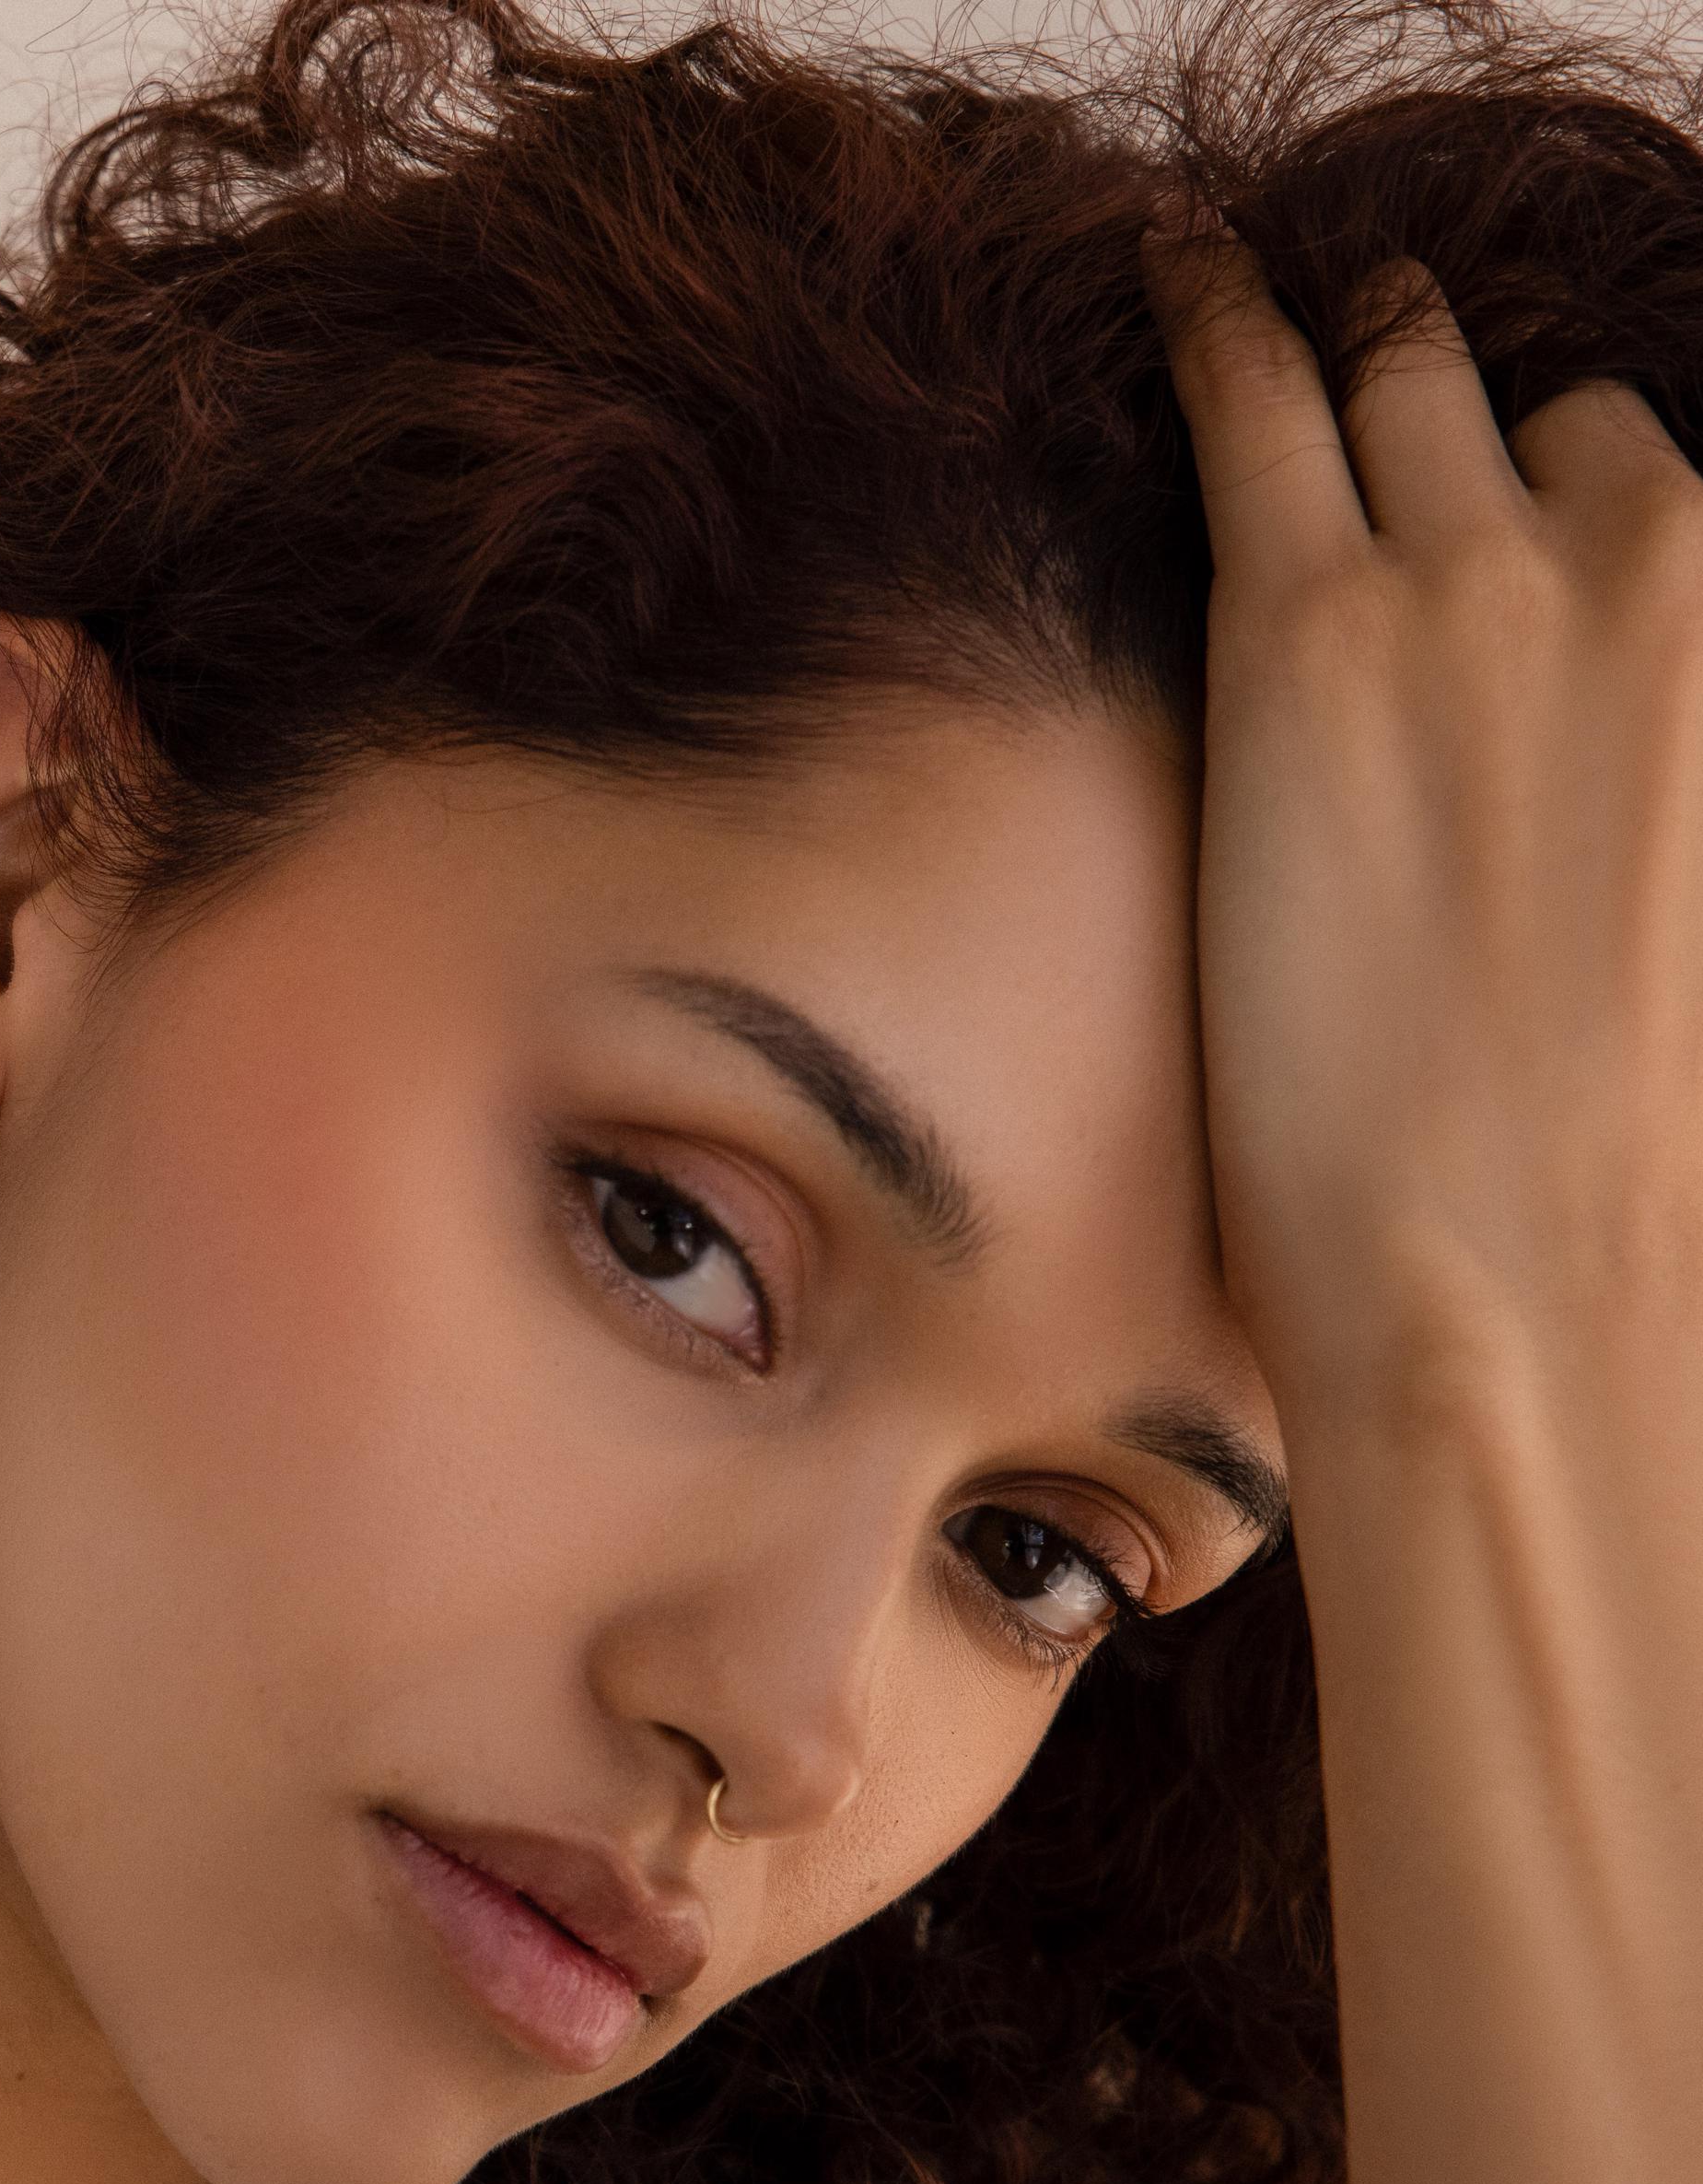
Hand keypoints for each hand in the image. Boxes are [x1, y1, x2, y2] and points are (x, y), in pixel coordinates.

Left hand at [1143, 215, 1702, 1434]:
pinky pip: (1253, 394)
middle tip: (1363, 437)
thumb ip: (1633, 778)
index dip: (1540, 501)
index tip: (1480, 503)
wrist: (1503, 1264)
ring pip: (1407, 389)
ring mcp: (1483, 579)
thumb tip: (1570, 780)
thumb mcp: (1660, 920)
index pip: (1642, 487)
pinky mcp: (1309, 626)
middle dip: (1448, 440)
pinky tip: (1172, 276)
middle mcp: (1658, 564)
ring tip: (1270, 354)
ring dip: (1346, 386)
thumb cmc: (1592, 1154)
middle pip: (1533, 426)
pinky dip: (1213, 321)